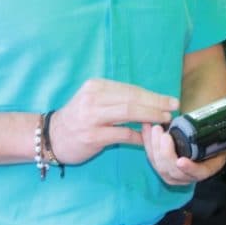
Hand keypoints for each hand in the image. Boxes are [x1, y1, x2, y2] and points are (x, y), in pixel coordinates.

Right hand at [51, 78, 178, 164]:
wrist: (51, 137)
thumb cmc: (79, 118)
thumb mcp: (94, 100)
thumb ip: (118, 99)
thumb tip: (150, 101)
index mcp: (97, 86)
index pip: (131, 89)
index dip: (153, 95)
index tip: (170, 100)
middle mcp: (94, 98)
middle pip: (133, 99)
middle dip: (157, 104)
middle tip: (174, 108)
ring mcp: (92, 117)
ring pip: (129, 113)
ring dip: (151, 116)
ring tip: (165, 120)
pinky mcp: (92, 136)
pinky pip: (122, 135)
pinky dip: (137, 136)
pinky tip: (148, 139)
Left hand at [141, 123, 225, 184]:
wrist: (203, 142)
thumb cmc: (211, 140)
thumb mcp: (216, 139)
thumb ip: (210, 135)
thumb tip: (206, 121)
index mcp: (204, 169)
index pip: (198, 173)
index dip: (189, 168)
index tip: (181, 161)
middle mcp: (187, 176)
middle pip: (173, 171)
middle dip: (166, 153)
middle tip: (164, 134)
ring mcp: (172, 174)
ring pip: (160, 165)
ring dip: (155, 146)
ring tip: (155, 128)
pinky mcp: (160, 167)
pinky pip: (151, 158)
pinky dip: (148, 142)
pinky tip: (147, 128)